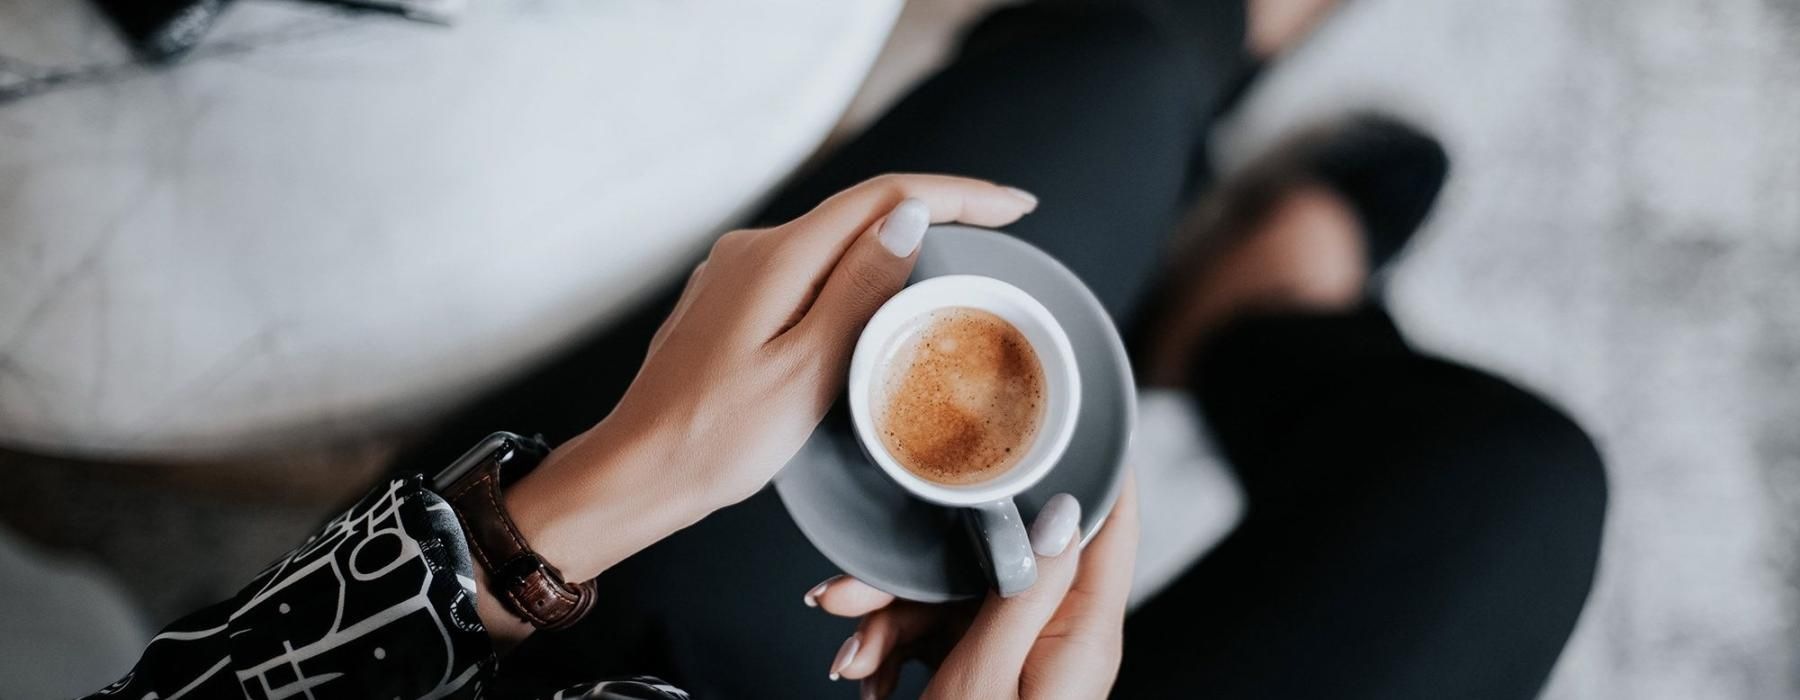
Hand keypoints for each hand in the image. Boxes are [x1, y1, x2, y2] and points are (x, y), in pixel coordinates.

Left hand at [478, 175, 1038, 643]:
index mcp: (777, 258)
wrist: (638, 471)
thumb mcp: (808, 370)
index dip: (958, 195)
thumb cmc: (717, 437)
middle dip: (937, 210)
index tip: (1015, 207)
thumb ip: (860, 289)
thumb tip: (909, 219)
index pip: (885, 198)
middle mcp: (753, 250)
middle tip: (1003, 227)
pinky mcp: (731, 302)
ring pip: (835, 240)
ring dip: (898, 240)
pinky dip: (857, 270)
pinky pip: (809, 268)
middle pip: (861, 211)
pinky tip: (881, 295)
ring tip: (958, 256)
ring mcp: (737, 274)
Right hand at [810, 473, 1140, 698]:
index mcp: (1084, 635)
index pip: (1109, 523)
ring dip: (892, 619)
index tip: (1074, 403)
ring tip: (849, 656)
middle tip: (852, 592)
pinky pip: (941, 631)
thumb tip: (1064, 509)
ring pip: (957, 592)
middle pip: (1004, 557)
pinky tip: (864, 677)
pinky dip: (895, 649)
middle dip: (920, 572)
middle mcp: (1060, 638)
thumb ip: (1022, 588)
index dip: (1096, 458)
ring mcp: (1023, 655)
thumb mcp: (988, 678)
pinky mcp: (989, 671)